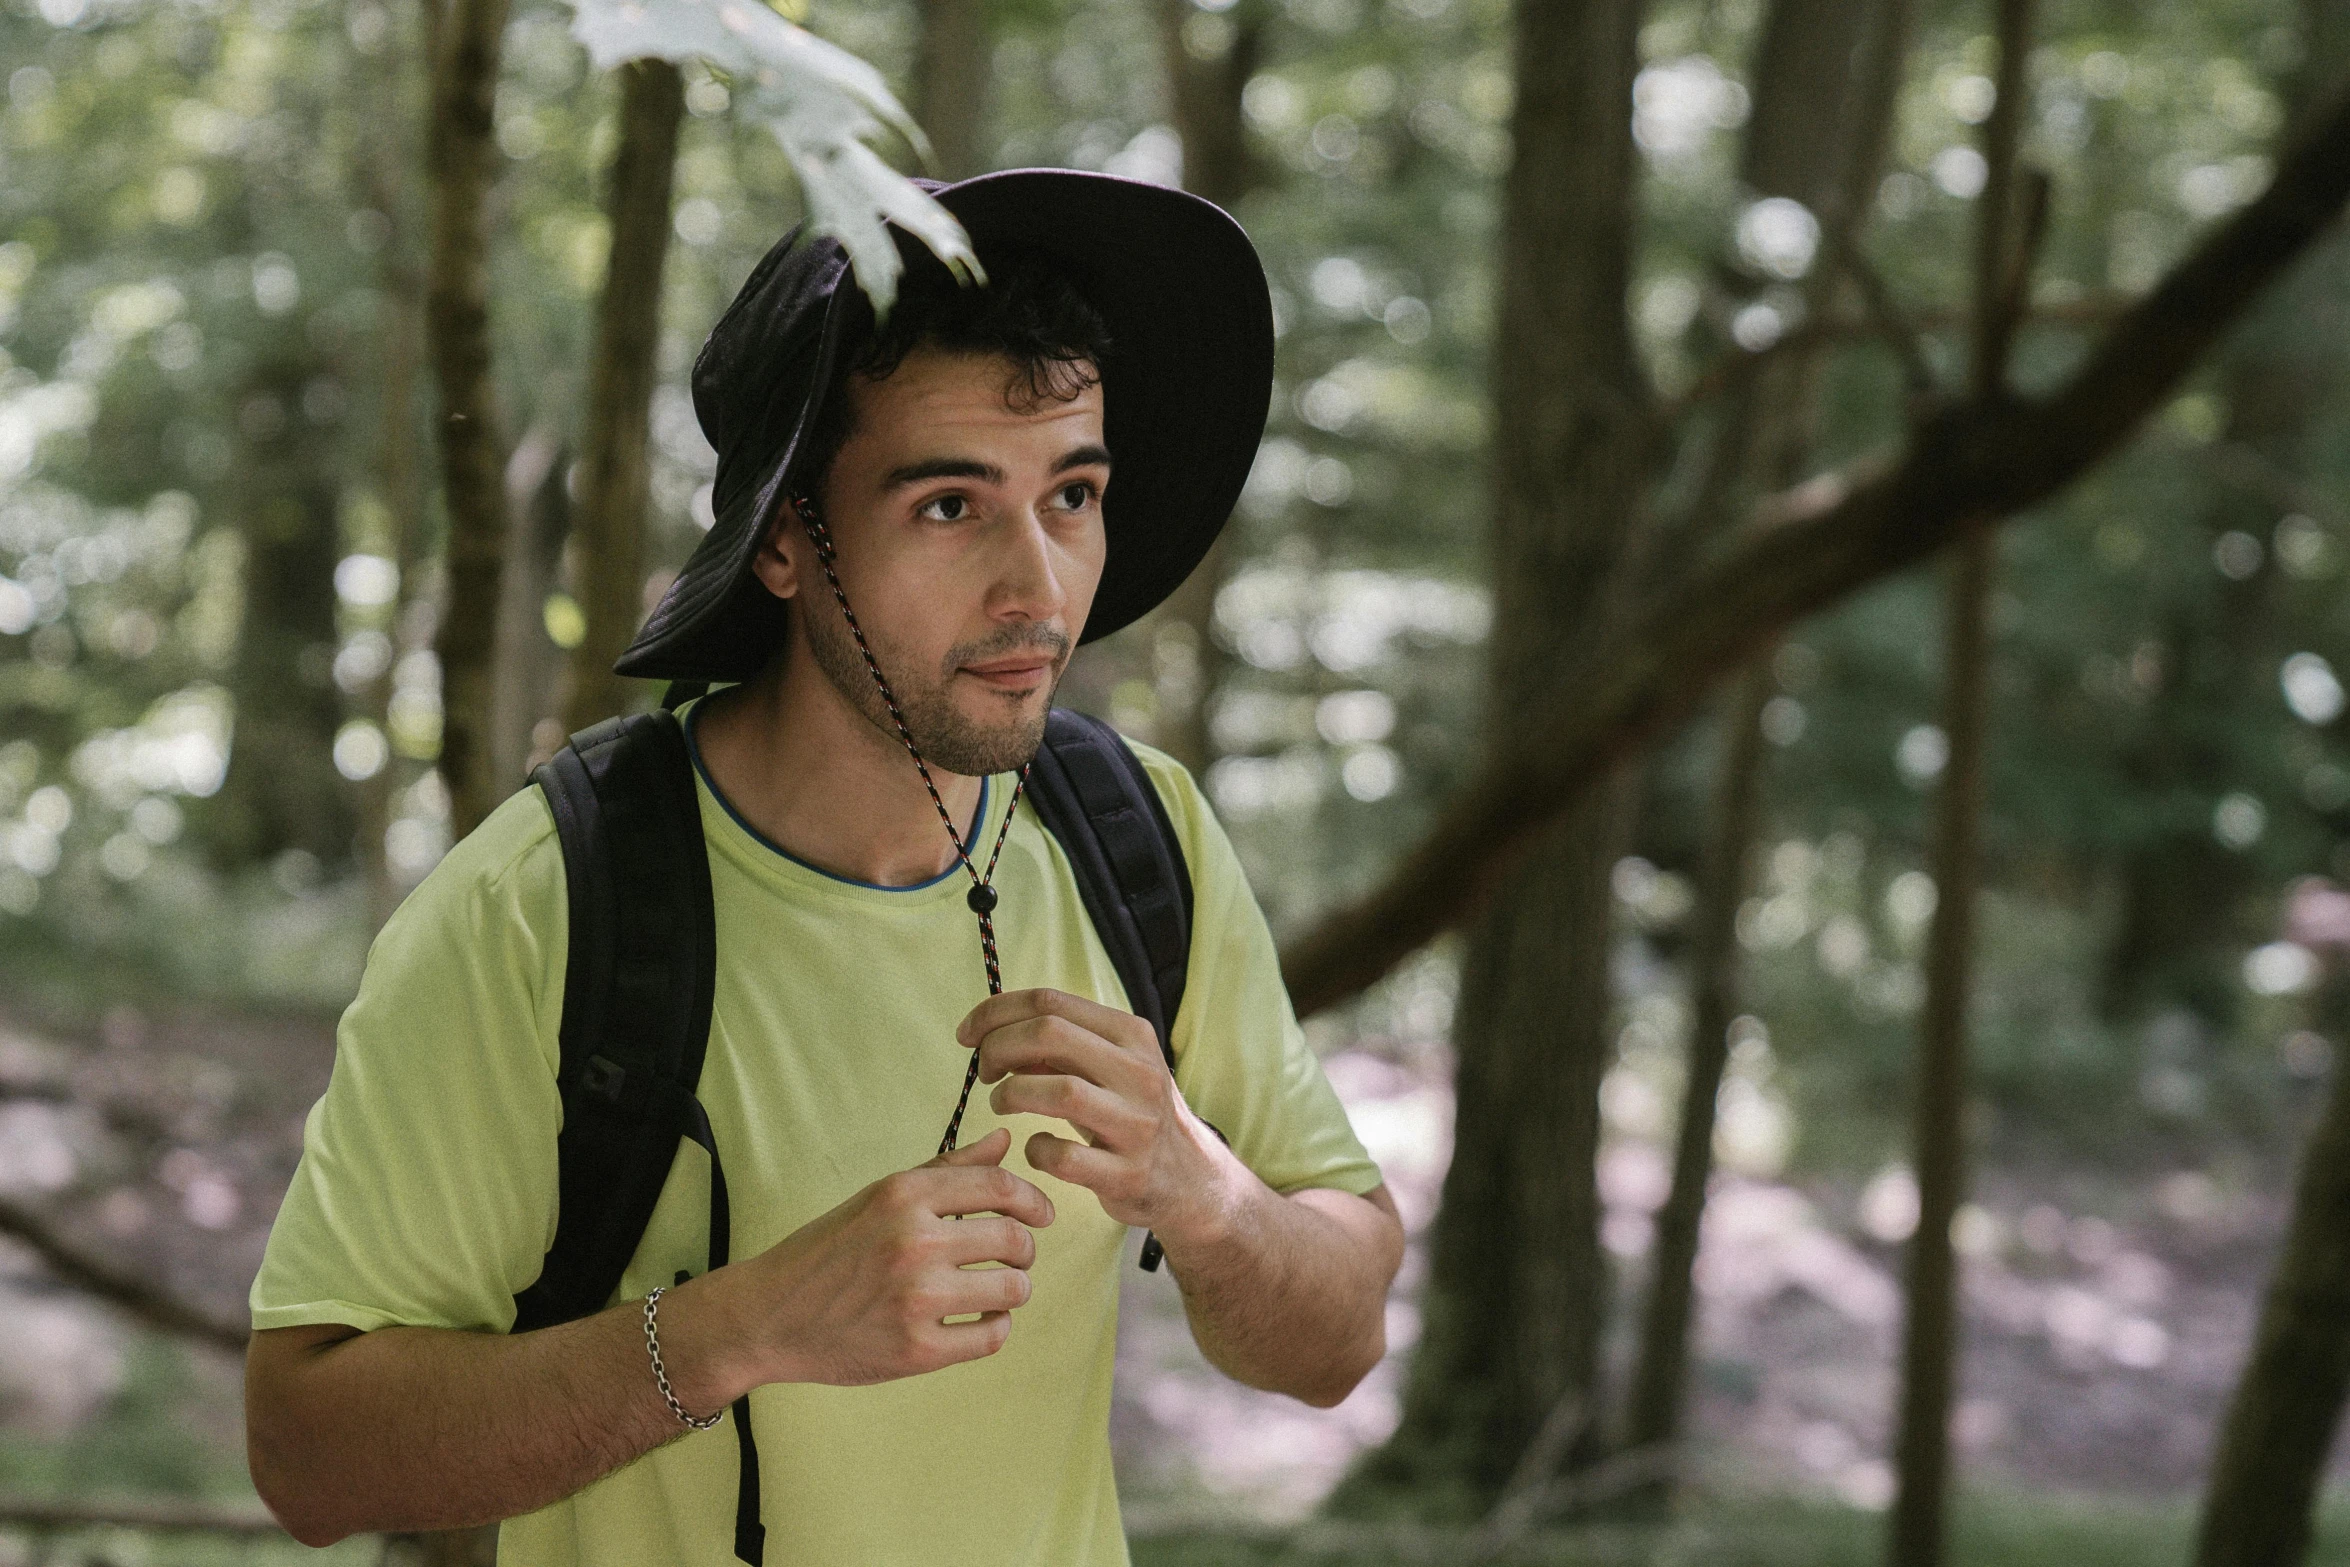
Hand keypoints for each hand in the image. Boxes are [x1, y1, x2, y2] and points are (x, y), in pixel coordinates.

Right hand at [730, 1128, 1053, 1386]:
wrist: (769, 1316)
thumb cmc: (827, 1251)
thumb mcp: (879, 1197)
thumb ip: (946, 1171)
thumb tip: (1004, 1141)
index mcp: (903, 1196)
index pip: (999, 1185)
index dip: (1032, 1200)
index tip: (1041, 1214)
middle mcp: (913, 1241)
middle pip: (1013, 1238)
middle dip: (1025, 1248)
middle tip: (1016, 1257)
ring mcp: (917, 1298)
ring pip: (1012, 1289)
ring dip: (1014, 1289)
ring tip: (996, 1289)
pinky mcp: (918, 1350)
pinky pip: (992, 1337)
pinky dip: (996, 1328)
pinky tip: (980, 1320)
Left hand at [957, 988, 1234, 1244]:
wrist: (1189, 1178)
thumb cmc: (1131, 1113)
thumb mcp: (1109, 1066)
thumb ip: (1060, 1046)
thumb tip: (995, 1031)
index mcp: (1132, 1034)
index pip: (1050, 1002)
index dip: (996, 1012)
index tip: (968, 1033)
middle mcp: (1140, 1072)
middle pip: (1050, 1034)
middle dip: (999, 1047)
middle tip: (984, 1069)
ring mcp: (1137, 1124)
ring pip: (1059, 1091)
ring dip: (1012, 1093)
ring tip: (1002, 1102)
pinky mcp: (1128, 1173)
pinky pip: (1064, 1156)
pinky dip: (1037, 1149)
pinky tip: (1036, 1148)